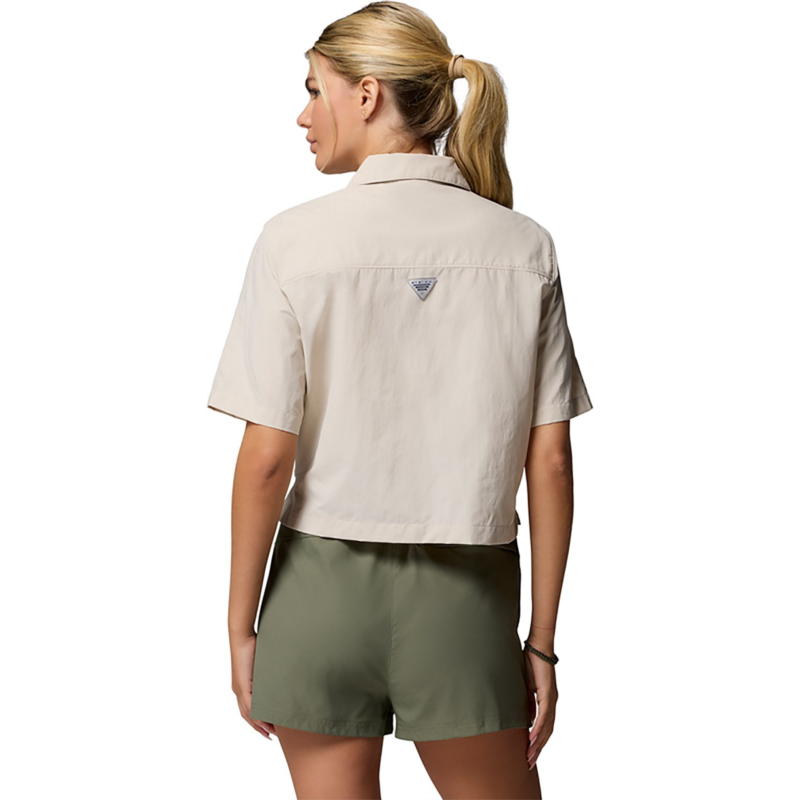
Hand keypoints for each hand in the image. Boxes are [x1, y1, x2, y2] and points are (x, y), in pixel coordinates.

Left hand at [231, 631, 277, 739]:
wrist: (243, 637)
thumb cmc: (254, 645)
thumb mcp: (263, 663)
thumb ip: (270, 672)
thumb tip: (283, 675)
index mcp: (243, 686)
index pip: (249, 709)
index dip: (258, 720)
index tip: (270, 728)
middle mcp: (239, 690)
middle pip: (248, 716)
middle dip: (259, 728)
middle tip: (271, 737)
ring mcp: (239, 689)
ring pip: (248, 714)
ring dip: (260, 725)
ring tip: (271, 733)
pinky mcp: (242, 686)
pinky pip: (250, 706)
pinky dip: (258, 716)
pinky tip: (265, 723)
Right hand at [523, 647, 557, 768]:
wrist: (537, 647)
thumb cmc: (531, 664)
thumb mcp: (526, 687)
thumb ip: (528, 703)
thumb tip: (527, 720)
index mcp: (547, 702)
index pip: (544, 728)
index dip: (537, 743)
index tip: (529, 755)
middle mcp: (552, 704)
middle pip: (547, 733)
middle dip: (538, 750)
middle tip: (528, 763)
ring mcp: (551, 700)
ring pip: (546, 728)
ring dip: (537, 744)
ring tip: (529, 756)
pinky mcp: (548, 694)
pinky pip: (544, 717)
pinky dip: (538, 730)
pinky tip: (531, 739)